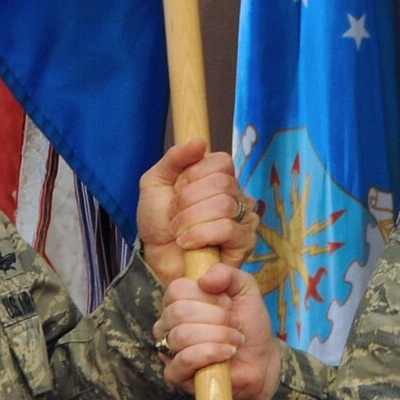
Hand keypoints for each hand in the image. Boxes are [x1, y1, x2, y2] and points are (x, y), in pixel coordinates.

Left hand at [138, 139, 258, 283]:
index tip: (176, 193)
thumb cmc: (158, 222)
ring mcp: (244, 220)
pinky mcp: (244, 244)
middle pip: (222, 183)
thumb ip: (174, 158)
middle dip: (188, 201)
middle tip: (174, 217)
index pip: (222, 161)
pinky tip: (188, 244)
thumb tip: (199, 141)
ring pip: (224, 206)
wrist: (155, 258)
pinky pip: (228, 229)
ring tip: (178, 233)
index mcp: (219, 177)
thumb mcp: (155, 182)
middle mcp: (236, 196)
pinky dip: (200, 235)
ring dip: (190, 220)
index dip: (193, 176)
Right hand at [155, 264, 283, 399]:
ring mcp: (168, 350)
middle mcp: (168, 323)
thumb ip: (227, 274)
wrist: (261, 360)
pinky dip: (210, 353)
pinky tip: (227, 353)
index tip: (229, 304)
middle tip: (235, 324)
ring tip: (234, 340)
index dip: (208, 296)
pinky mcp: (175, 374)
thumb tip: (204, 278)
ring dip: (217, 336)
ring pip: (182, 335)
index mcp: (179, 300)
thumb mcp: (245, 289)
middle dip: (216, 317)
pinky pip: (184, 360)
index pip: (177, 289)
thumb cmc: (248, 325)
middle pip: (179, 312)